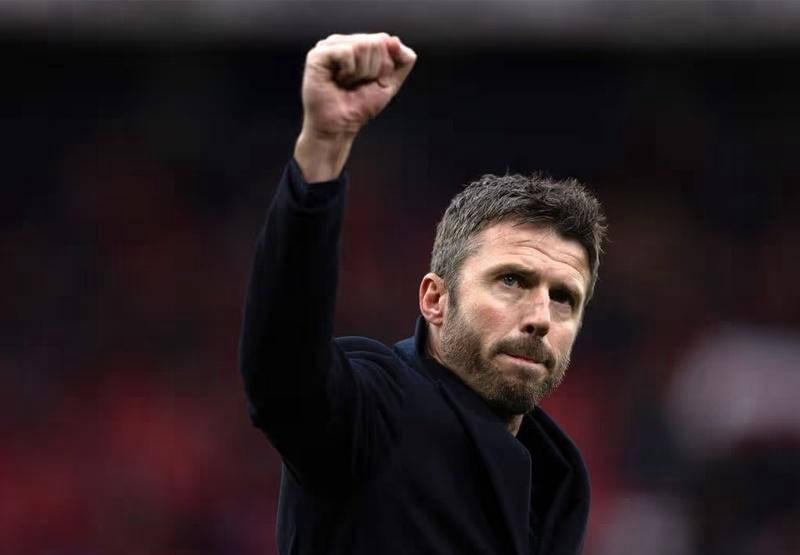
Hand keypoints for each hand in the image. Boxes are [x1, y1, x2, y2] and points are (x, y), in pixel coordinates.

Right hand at [294, 33, 416, 181]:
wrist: (340, 127)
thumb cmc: (361, 106)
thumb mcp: (390, 82)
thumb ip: (402, 60)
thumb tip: (394, 40)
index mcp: (357, 44)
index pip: (384, 40)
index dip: (384, 66)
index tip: (370, 82)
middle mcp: (342, 42)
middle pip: (376, 42)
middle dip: (373, 70)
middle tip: (356, 85)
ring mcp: (328, 46)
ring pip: (362, 45)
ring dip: (361, 73)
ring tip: (346, 84)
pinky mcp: (317, 55)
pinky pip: (347, 52)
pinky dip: (349, 71)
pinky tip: (337, 81)